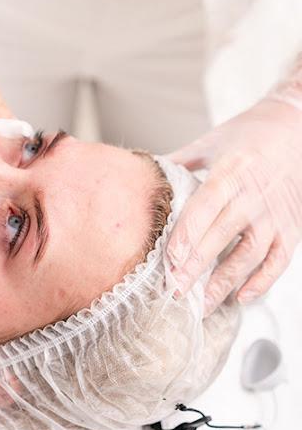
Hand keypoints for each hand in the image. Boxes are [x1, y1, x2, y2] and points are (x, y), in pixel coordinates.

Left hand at [167, 98, 301, 314]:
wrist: (298, 125)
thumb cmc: (248, 133)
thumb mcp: (210, 141)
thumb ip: (179, 163)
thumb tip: (144, 179)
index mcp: (230, 172)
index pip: (204, 208)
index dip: (187, 237)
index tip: (169, 262)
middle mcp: (253, 195)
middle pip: (221, 236)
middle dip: (196, 267)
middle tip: (174, 291)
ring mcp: (275, 213)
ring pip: (250, 254)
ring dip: (225, 282)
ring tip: (201, 304)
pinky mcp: (291, 226)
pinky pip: (280, 259)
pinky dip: (263, 281)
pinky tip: (242, 298)